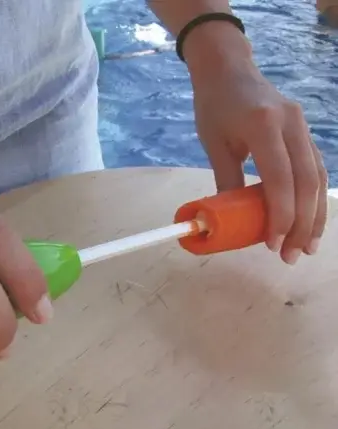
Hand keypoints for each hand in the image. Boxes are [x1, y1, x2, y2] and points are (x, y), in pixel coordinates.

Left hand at [185, 25, 327, 264]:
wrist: (228, 69)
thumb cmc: (214, 107)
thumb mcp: (214, 145)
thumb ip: (227, 182)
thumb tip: (230, 221)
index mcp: (264, 126)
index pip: (280, 180)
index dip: (280, 216)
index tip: (272, 244)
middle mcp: (292, 124)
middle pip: (307, 183)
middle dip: (301, 224)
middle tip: (292, 255)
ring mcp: (303, 125)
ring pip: (318, 177)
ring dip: (314, 215)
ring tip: (306, 246)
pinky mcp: (305, 130)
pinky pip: (316, 168)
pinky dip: (314, 197)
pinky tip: (309, 219)